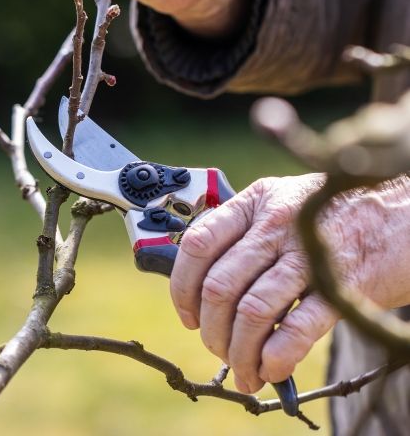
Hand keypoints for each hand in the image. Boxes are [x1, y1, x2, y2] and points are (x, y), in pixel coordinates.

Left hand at [170, 174, 409, 393]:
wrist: (400, 213)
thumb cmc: (333, 211)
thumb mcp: (283, 202)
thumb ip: (246, 231)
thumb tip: (207, 282)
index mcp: (256, 203)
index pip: (198, 244)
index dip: (183, 287)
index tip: (188, 314)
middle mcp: (276, 226)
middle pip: (220, 286)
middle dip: (212, 330)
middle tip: (218, 348)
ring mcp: (307, 256)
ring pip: (252, 312)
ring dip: (239, 351)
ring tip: (244, 368)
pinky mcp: (338, 288)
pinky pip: (295, 329)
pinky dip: (275, 357)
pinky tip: (271, 368)